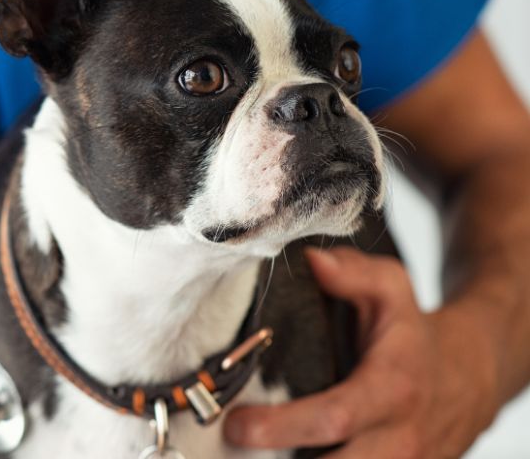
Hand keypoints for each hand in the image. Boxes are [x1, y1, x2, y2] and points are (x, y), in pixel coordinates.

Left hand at [223, 246, 499, 457]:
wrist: (469, 377)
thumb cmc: (413, 333)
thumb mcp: (392, 290)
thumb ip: (353, 273)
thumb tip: (312, 261)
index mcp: (392, 389)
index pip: (336, 417)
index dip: (282, 426)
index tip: (236, 424)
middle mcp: (399, 439)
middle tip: (231, 444)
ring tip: (244, 456)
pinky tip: (277, 455)